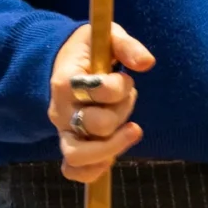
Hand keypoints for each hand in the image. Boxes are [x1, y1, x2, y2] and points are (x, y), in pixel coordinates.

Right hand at [48, 21, 156, 184]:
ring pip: (79, 155)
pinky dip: (94, 171)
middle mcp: (60, 109)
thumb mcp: (108, 36)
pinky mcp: (70, 146)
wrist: (65, 64)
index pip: (95, 90)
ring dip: (113, 146)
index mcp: (66, 80)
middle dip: (122, 111)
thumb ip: (127, 46)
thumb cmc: (90, 51)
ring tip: (131, 131)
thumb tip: (146, 63)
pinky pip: (74, 171)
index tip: (122, 75)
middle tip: (125, 98)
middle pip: (97, 124)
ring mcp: (63, 130)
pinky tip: (112, 158)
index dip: (118, 85)